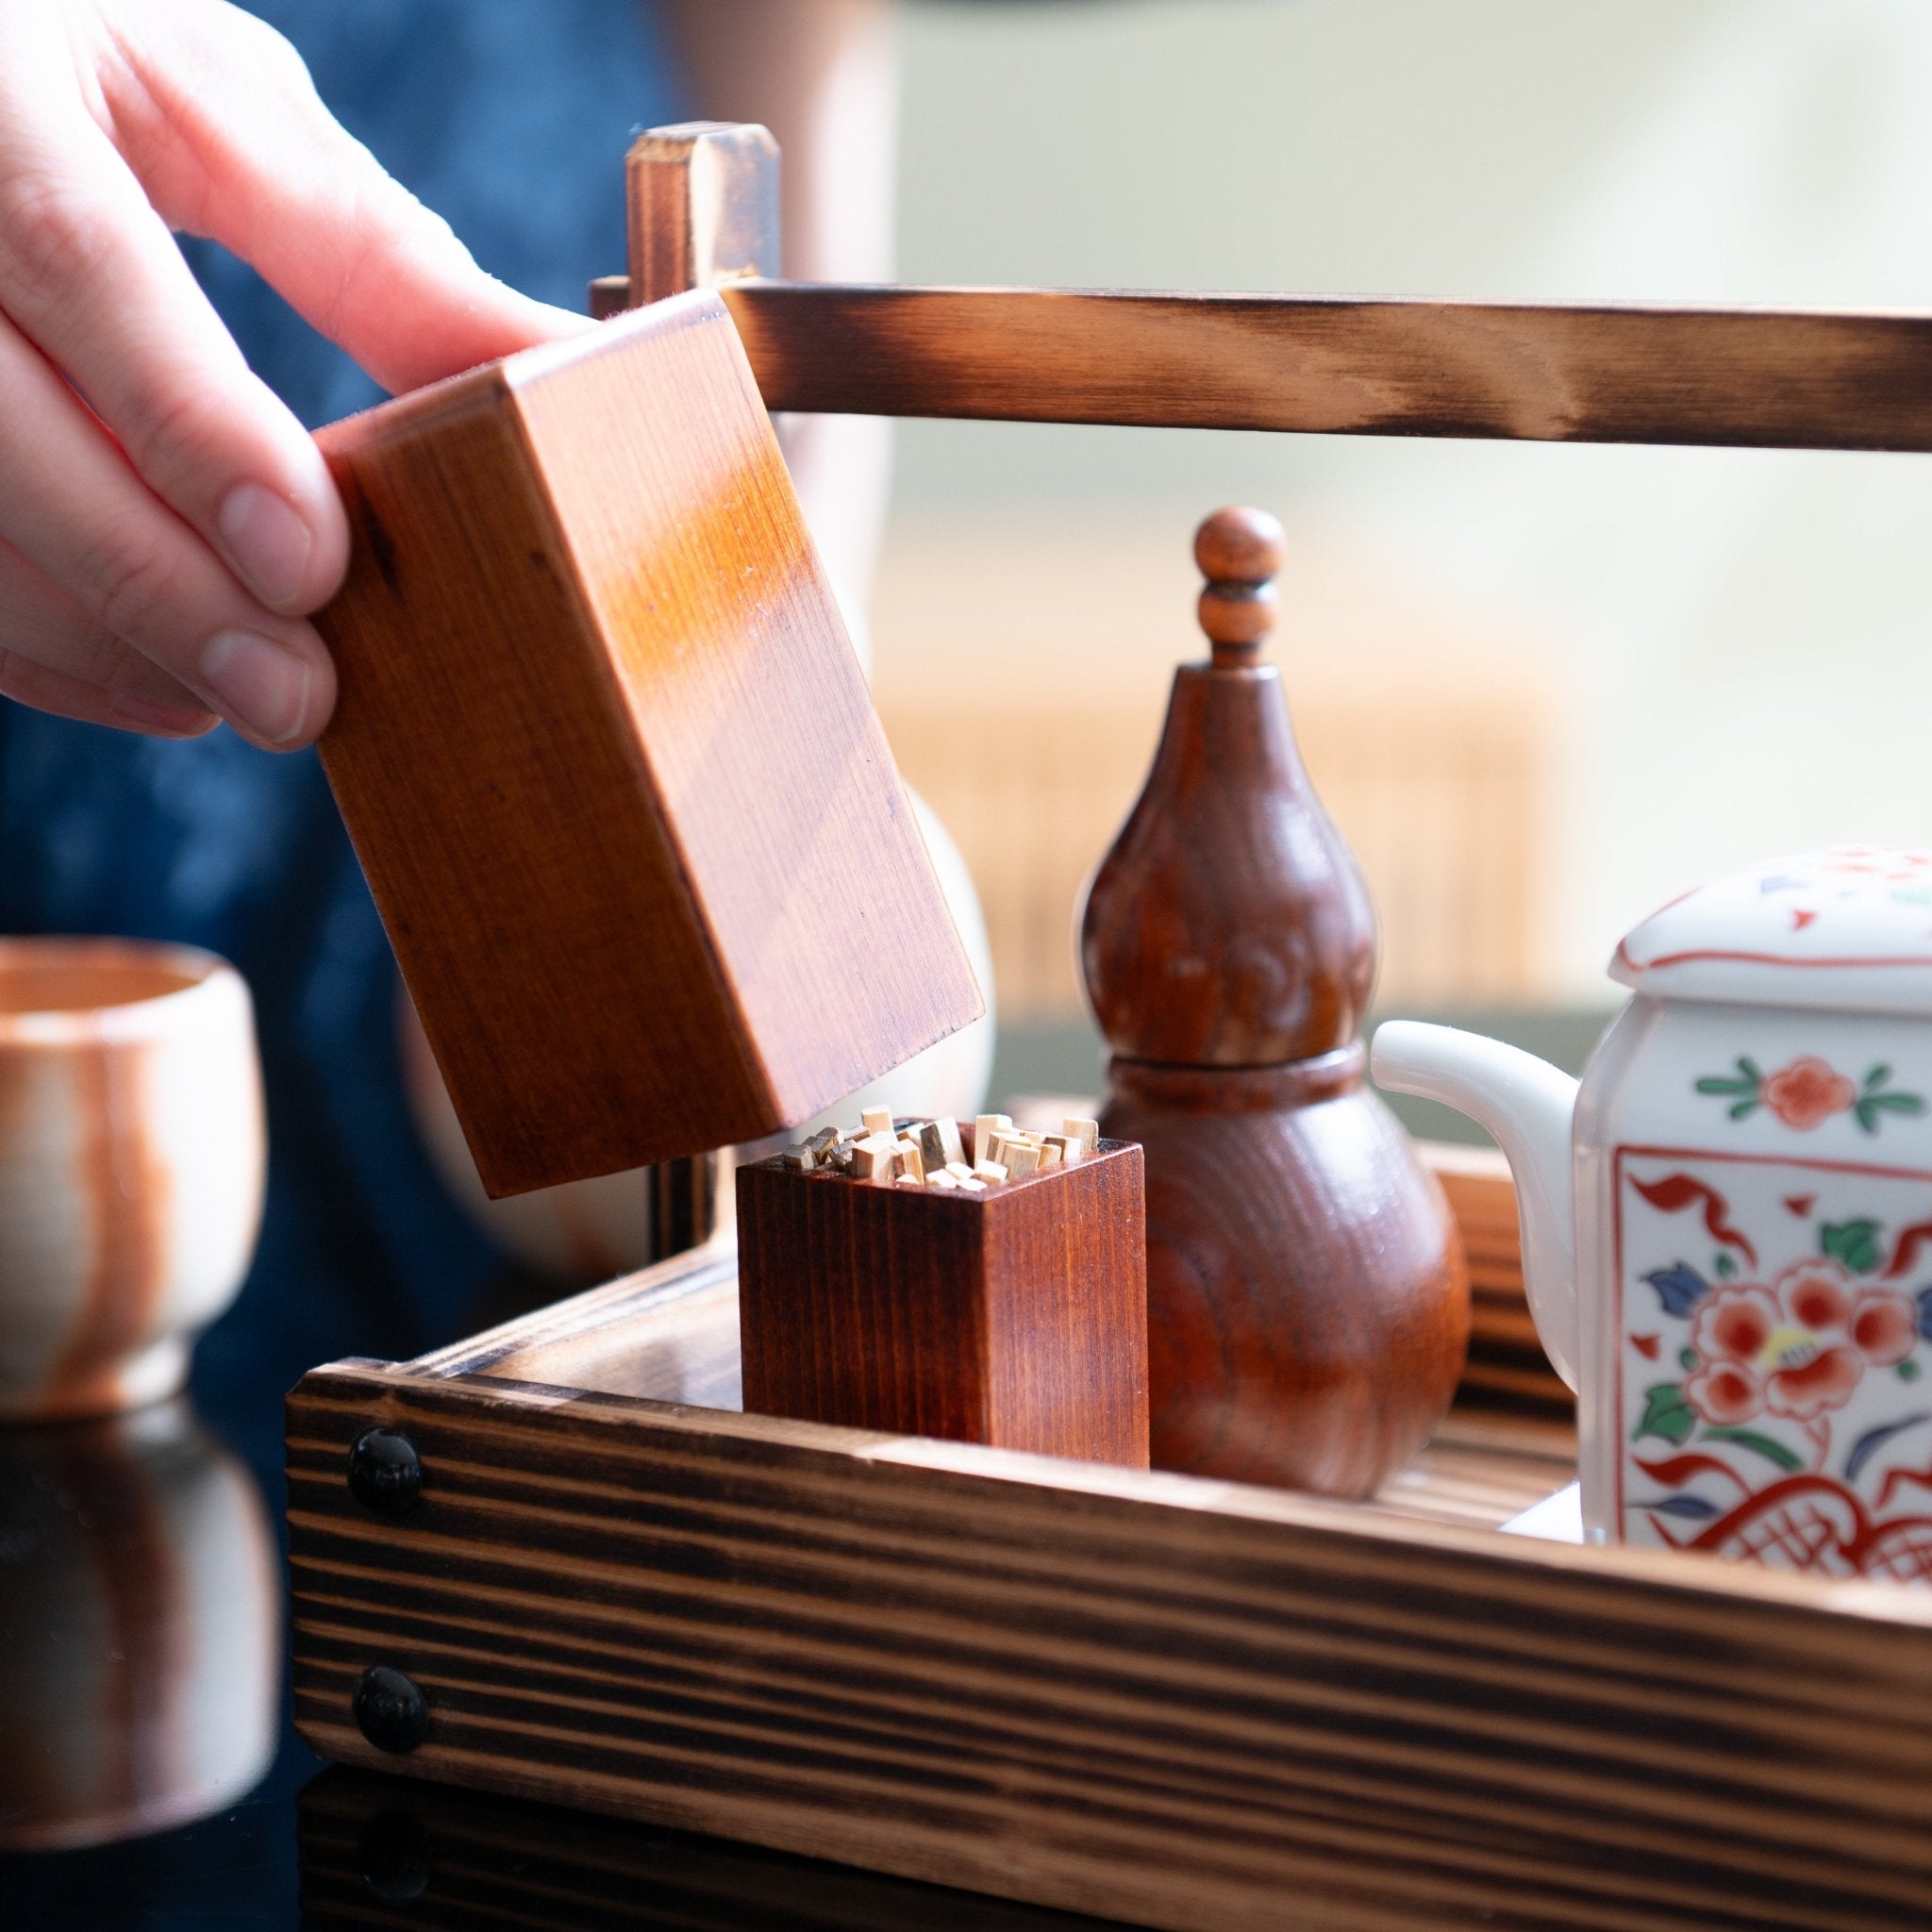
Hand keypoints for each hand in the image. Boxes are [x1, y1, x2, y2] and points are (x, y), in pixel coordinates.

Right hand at [0, 0, 587, 748]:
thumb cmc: (83, 63)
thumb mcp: (220, 111)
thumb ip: (374, 253)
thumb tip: (556, 365)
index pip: (76, 260)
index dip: (193, 426)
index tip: (310, 565)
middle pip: (0, 429)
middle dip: (157, 585)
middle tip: (295, 697)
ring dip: (105, 637)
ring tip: (247, 697)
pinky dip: (43, 649)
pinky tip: (161, 687)